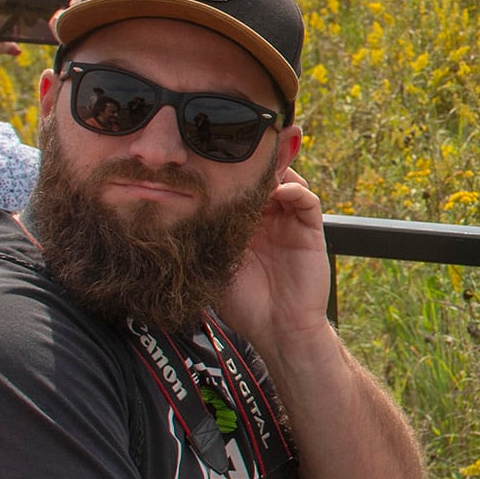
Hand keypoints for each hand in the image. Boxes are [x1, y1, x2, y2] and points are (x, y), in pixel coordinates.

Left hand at [219, 161, 330, 352]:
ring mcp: (290, 223)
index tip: (210, 158)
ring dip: (274, 170)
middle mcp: (268, 219)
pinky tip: (279, 191)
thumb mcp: (213, 267)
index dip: (227, 173)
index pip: (237, 188)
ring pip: (286, 181)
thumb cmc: (244, 305)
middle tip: (236, 149)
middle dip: (253, 162)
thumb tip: (169, 219)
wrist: (277, 329)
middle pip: (263, 178)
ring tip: (258, 166)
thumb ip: (203, 241)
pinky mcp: (310, 230)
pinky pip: (307, 200)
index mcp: (244, 226)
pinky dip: (295, 189)